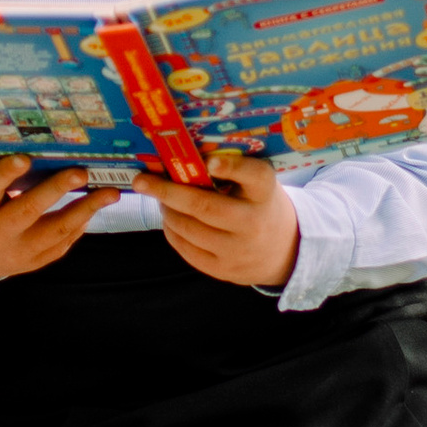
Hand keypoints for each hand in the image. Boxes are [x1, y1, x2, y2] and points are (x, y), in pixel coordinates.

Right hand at [0, 156, 121, 280]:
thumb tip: (34, 145)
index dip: (4, 174)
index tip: (25, 158)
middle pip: (27, 210)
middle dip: (56, 190)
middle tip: (81, 173)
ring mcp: (16, 251)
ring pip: (54, 231)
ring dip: (84, 210)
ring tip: (110, 194)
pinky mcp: (32, 262)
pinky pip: (61, 244)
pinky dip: (79, 224)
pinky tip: (94, 208)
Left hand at [138, 148, 298, 290]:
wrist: (284, 252)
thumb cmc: (260, 205)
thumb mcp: (258, 185)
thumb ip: (234, 171)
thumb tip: (185, 156)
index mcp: (265, 194)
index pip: (256, 177)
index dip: (232, 167)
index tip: (209, 161)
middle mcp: (253, 223)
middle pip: (205, 207)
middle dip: (168, 192)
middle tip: (142, 181)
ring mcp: (237, 251)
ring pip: (189, 229)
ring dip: (167, 211)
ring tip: (160, 199)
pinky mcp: (223, 270)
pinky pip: (186, 249)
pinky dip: (172, 231)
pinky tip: (170, 219)